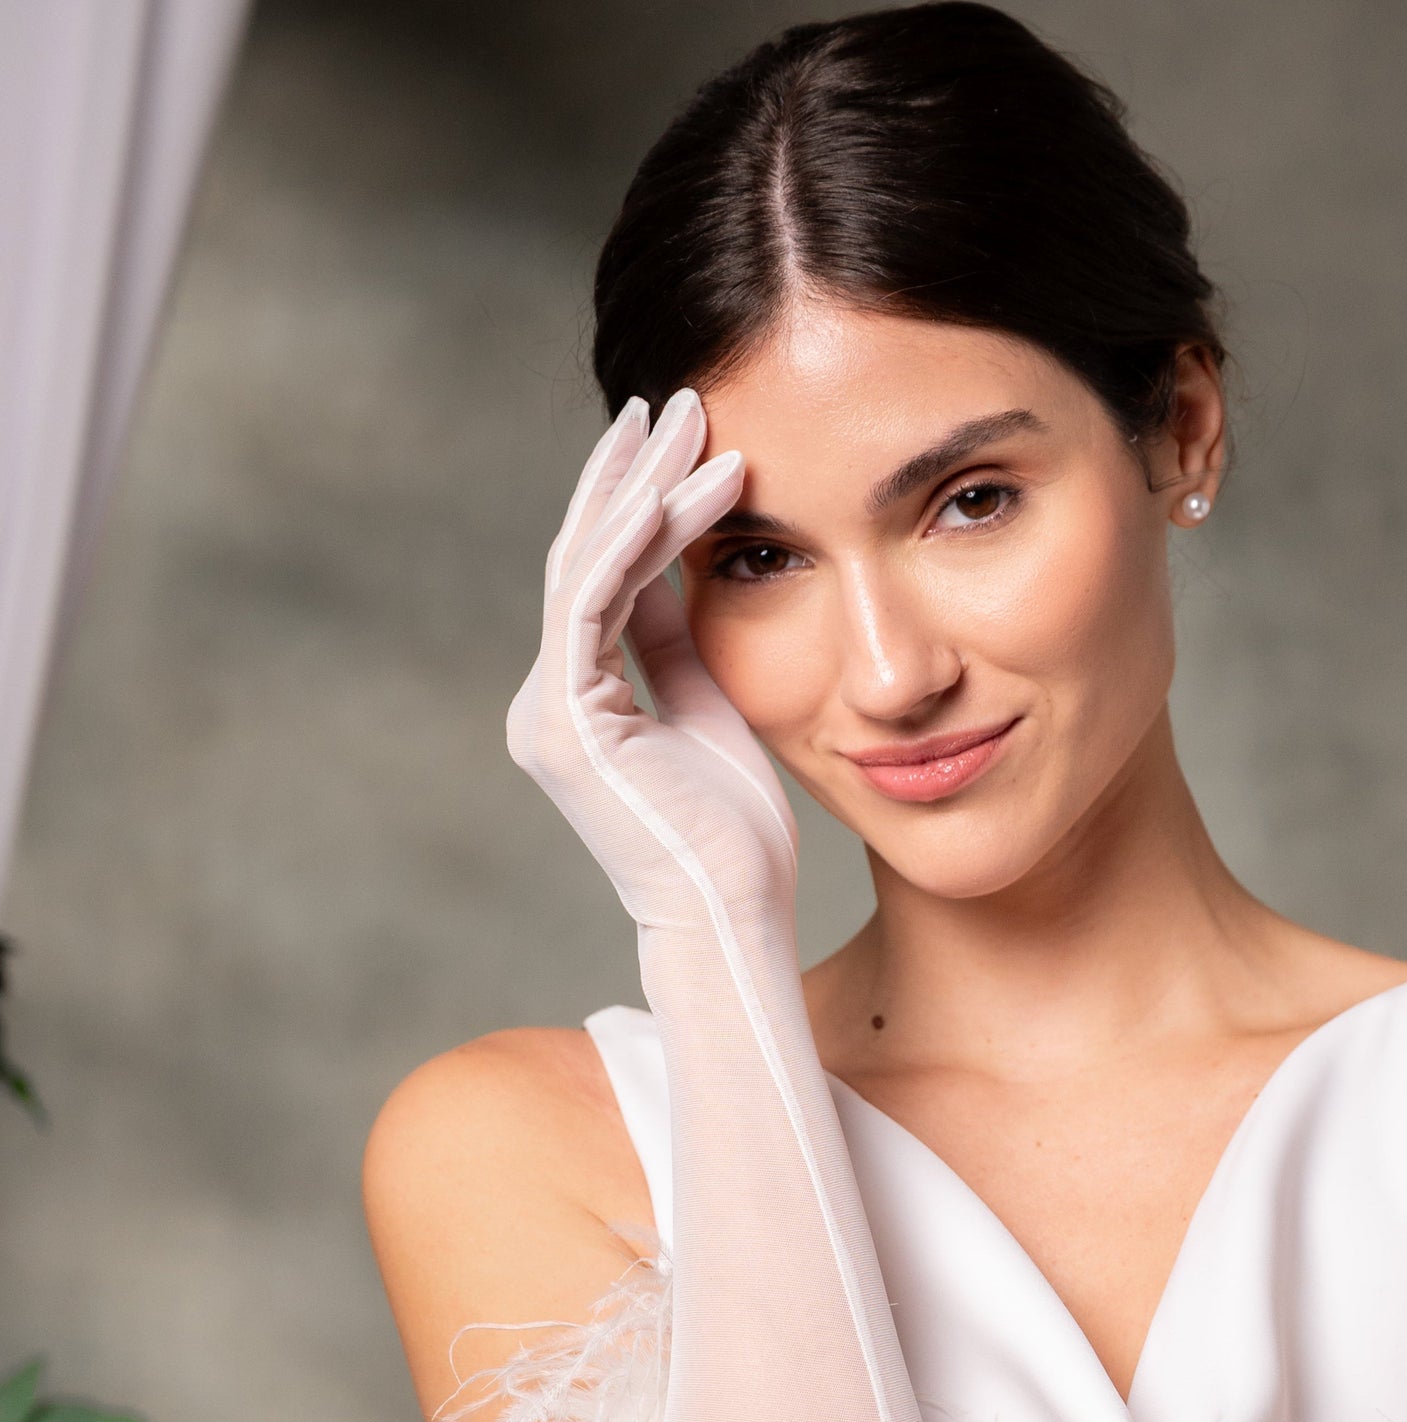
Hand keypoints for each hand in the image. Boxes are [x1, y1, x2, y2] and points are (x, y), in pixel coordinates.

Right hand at [507, 389, 798, 936]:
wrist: (731, 917)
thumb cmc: (735, 840)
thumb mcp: (714, 718)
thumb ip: (681, 650)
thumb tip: (676, 576)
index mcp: (583, 705)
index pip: (606, 581)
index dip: (640, 507)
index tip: (685, 444)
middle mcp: (552, 702)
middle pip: (586, 560)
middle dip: (632, 476)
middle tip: (675, 400)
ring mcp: (552, 712)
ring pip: (588, 568)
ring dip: (639, 490)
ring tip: (686, 420)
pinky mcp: (569, 721)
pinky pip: (596, 605)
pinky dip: (636, 542)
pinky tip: (678, 489)